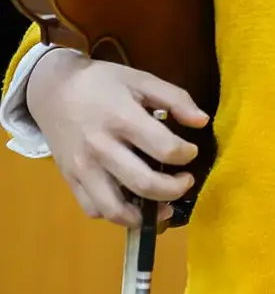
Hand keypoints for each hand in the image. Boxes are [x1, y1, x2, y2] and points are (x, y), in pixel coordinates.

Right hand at [26, 48, 209, 227]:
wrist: (53, 90)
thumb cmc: (103, 82)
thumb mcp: (142, 79)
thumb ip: (176, 98)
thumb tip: (202, 121)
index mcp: (122, 119)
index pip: (164, 148)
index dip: (186, 154)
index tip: (191, 151)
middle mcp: (101, 148)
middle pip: (144, 183)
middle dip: (174, 189)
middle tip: (186, 181)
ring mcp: (82, 168)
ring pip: (114, 208)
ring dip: (145, 214)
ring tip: (163, 205)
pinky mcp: (70, 179)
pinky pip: (93, 209)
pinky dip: (116, 214)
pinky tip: (133, 204)